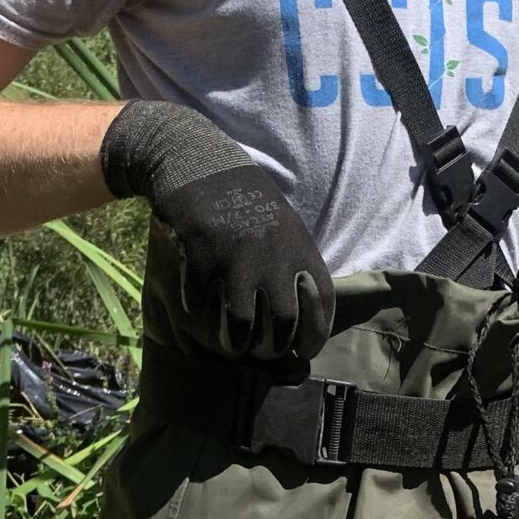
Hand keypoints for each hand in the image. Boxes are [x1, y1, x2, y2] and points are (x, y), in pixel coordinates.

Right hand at [103, 102, 333, 363]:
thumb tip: (302, 316)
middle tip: (264, 353)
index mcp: (299, 249)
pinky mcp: (202, 256)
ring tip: (233, 347)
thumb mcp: (285, 227)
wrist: (202, 165)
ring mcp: (237, 257)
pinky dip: (198, 311)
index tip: (304, 353)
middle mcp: (273, 256)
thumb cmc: (248, 201)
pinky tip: (197, 309)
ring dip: (237, 343)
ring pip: (242, 323)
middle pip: (283, 322)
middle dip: (274, 347)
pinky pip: (201, 302)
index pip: (321, 304)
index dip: (315, 336)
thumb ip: (296, 265)